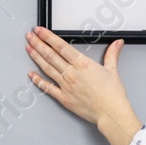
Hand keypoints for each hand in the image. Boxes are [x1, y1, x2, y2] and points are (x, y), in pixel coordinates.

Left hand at [25, 27, 142, 144]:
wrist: (111, 113)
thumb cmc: (112, 95)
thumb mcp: (113, 70)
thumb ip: (112, 54)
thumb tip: (117, 43)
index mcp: (83, 64)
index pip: (61, 46)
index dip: (48, 37)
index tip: (40, 30)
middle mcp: (72, 73)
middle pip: (51, 55)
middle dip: (38, 43)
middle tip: (30, 36)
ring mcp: (66, 86)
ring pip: (47, 68)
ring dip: (36, 57)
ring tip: (28, 48)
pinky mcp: (64, 98)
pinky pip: (48, 88)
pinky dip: (38, 81)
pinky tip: (31, 75)